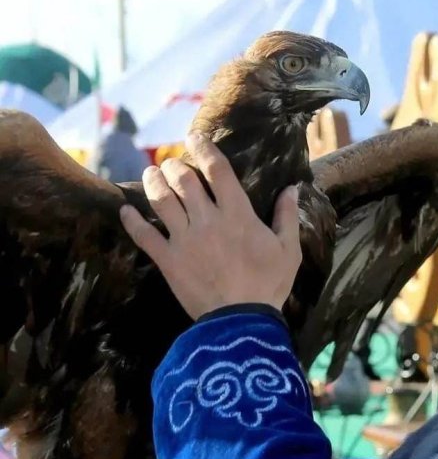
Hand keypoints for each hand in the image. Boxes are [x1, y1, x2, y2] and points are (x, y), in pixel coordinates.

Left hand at [120, 133, 301, 318]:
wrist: (241, 320)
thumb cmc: (269, 284)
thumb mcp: (289, 250)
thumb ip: (286, 217)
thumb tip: (292, 189)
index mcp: (237, 214)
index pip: (217, 171)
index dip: (204, 149)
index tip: (194, 138)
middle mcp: (207, 219)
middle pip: (183, 181)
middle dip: (174, 166)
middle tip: (171, 163)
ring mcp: (184, 239)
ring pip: (162, 200)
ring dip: (153, 182)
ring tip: (150, 173)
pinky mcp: (168, 260)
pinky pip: (144, 236)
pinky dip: (132, 221)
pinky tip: (124, 210)